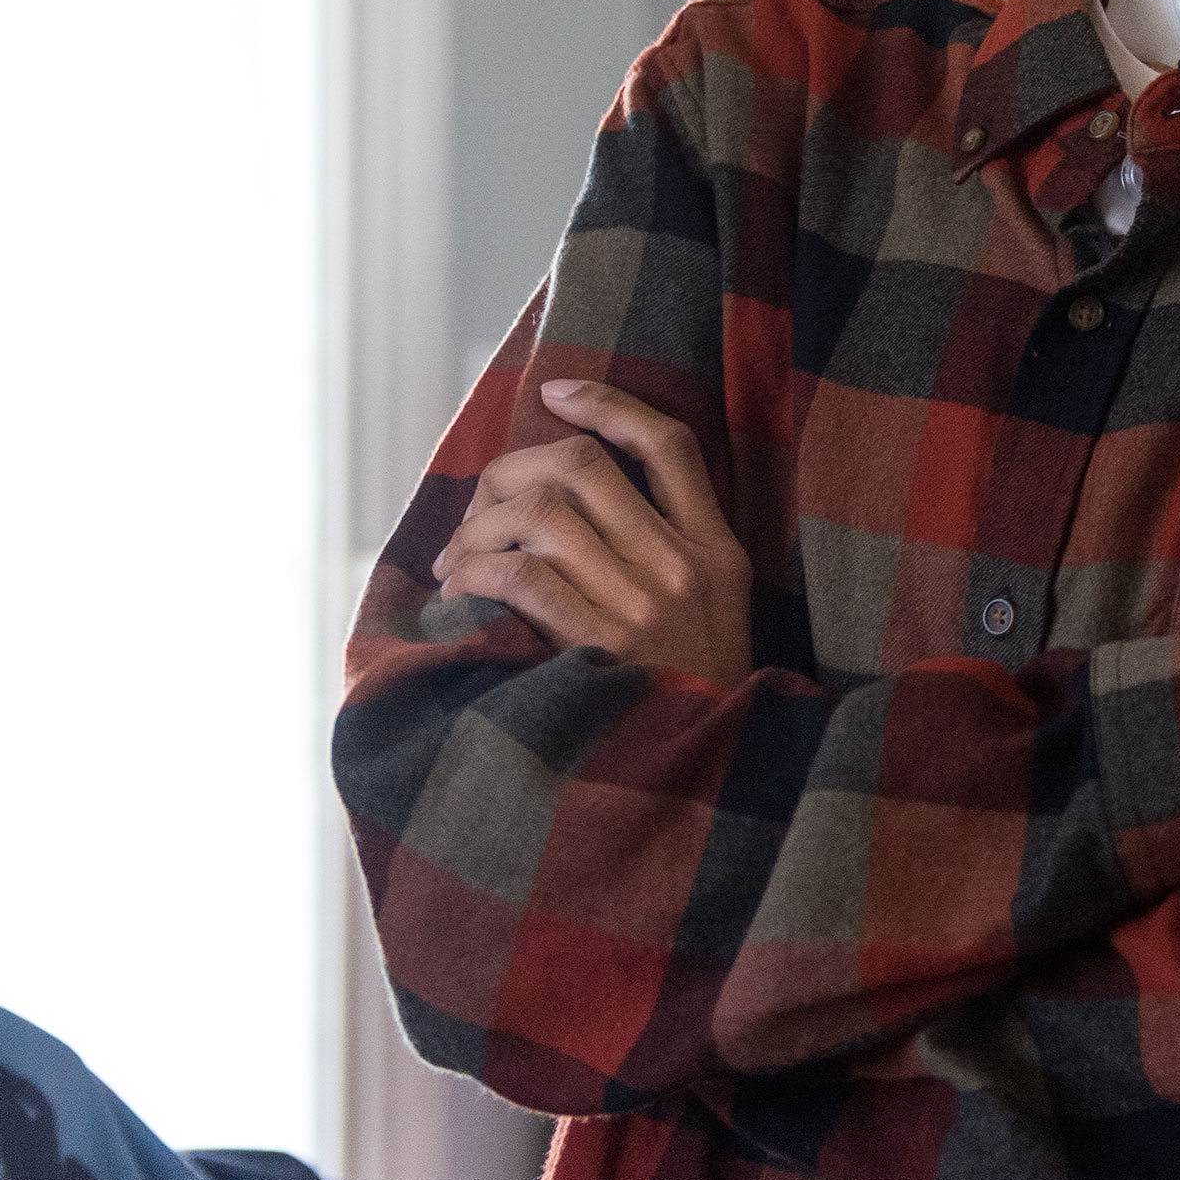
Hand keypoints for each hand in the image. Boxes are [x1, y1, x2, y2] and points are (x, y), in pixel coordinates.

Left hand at [433, 379, 755, 683]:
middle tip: (480, 500)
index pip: (671, 444)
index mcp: (720, 552)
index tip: (557, 393)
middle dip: (512, 468)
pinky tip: (459, 588)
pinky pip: (522, 576)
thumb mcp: (715, 617)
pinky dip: (476, 570)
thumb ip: (669, 557)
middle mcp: (686, 568)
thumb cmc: (689, 699)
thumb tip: (568, 497)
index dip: (609, 404)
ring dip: (480, 525)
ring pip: (542, 513)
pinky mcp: (601, 649)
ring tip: (459, 556)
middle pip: (585, 468)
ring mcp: (645, 608)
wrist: (702, 785)